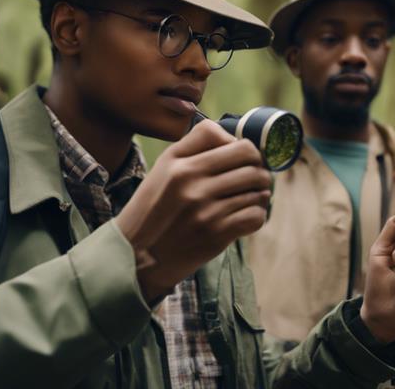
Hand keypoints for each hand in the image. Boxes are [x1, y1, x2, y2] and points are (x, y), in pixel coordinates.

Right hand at [115, 119, 272, 300]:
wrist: (135, 257)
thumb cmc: (152, 210)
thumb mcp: (162, 170)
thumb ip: (193, 149)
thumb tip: (233, 140)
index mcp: (180, 164)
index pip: (227, 138)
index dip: (239, 146)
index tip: (237, 160)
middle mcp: (193, 183)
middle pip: (250, 160)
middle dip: (259, 167)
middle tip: (254, 178)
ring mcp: (206, 210)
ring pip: (257, 188)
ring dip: (259, 193)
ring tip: (250, 198)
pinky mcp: (216, 234)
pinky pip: (256, 215)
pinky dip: (257, 215)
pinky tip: (246, 217)